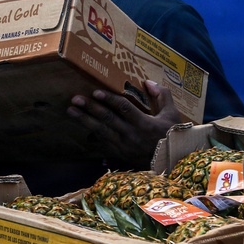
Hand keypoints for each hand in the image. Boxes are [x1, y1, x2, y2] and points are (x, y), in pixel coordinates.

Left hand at [67, 80, 181, 168]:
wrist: (171, 162)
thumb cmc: (171, 135)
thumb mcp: (172, 114)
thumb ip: (162, 95)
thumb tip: (148, 82)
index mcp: (144, 123)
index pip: (124, 108)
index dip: (109, 99)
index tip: (96, 92)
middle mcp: (131, 135)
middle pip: (107, 119)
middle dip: (90, 108)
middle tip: (76, 99)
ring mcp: (123, 145)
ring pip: (101, 131)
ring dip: (84, 120)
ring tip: (71, 110)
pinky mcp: (119, 153)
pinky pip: (102, 143)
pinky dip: (91, 136)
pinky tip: (80, 127)